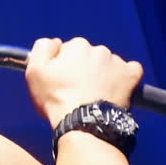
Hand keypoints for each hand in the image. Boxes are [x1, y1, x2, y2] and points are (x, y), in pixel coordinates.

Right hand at [25, 37, 142, 127]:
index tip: (60, 80)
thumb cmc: (56, 98)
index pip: (68, 50)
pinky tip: (114, 88)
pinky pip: (130, 70)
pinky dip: (123, 77)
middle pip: (89, 56)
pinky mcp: (131, 76)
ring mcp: (117, 62)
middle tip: (76, 89)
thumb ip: (42, 48)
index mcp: (77, 46)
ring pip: (107, 64)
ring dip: (101, 74)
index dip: (62, 65)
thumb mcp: (34, 71)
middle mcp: (99, 50)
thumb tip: (54, 42)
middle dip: (83, 68)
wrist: (83, 122)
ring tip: (93, 94)